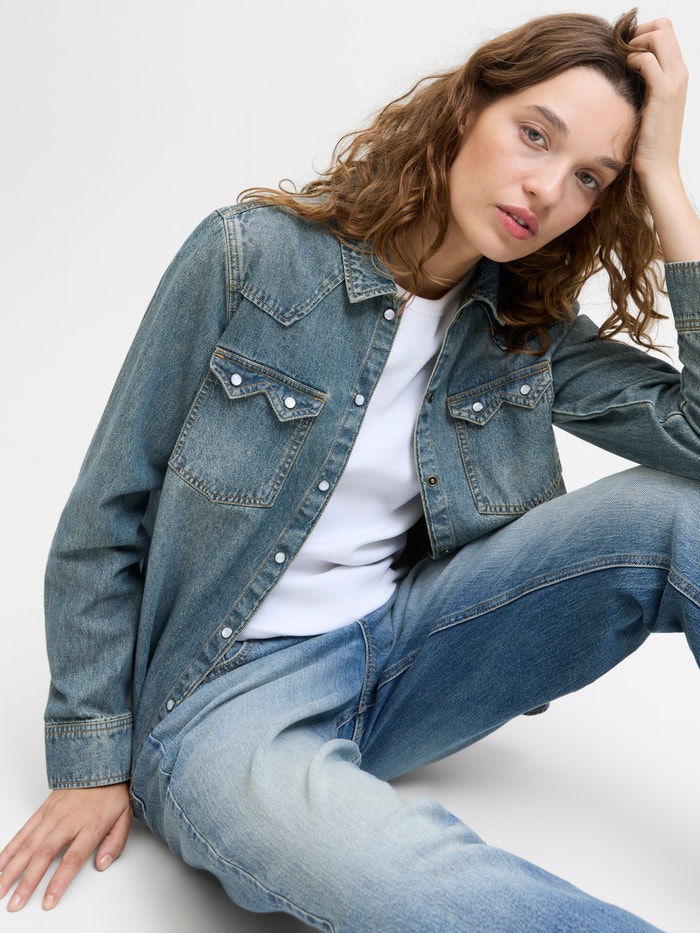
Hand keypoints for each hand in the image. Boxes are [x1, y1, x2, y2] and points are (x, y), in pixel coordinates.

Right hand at [0, 783, 131, 911]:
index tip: (48, 900)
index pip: (72, 858)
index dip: (59, 881)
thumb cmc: (112, 791)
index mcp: (90, 825)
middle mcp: (68, 820)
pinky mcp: (43, 809)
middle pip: (44, 854)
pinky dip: (10, 848)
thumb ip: (115, 842)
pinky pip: (24, 831)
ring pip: (29, 844)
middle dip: (28, 881)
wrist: (100, 761)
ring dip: (12, 868)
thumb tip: (103, 863)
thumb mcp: (125, 816)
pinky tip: (0, 864)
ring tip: (0, 889)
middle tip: (16, 903)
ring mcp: (53, 814)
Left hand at [628, 17, 687, 181]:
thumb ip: (642, 86)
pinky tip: (625, 74)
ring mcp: (674, 81)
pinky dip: (633, 60)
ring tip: (623, 63)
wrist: (658, 167)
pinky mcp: (663, 93)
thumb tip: (623, 71)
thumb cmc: (648, 142)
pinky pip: (648, 60)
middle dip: (638, 32)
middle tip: (621, 54)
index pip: (666, 31)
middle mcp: (680, 73)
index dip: (643, 33)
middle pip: (664, 26)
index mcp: (678, 74)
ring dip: (635, 43)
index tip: (624, 51)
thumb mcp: (647, 107)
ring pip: (659, 35)